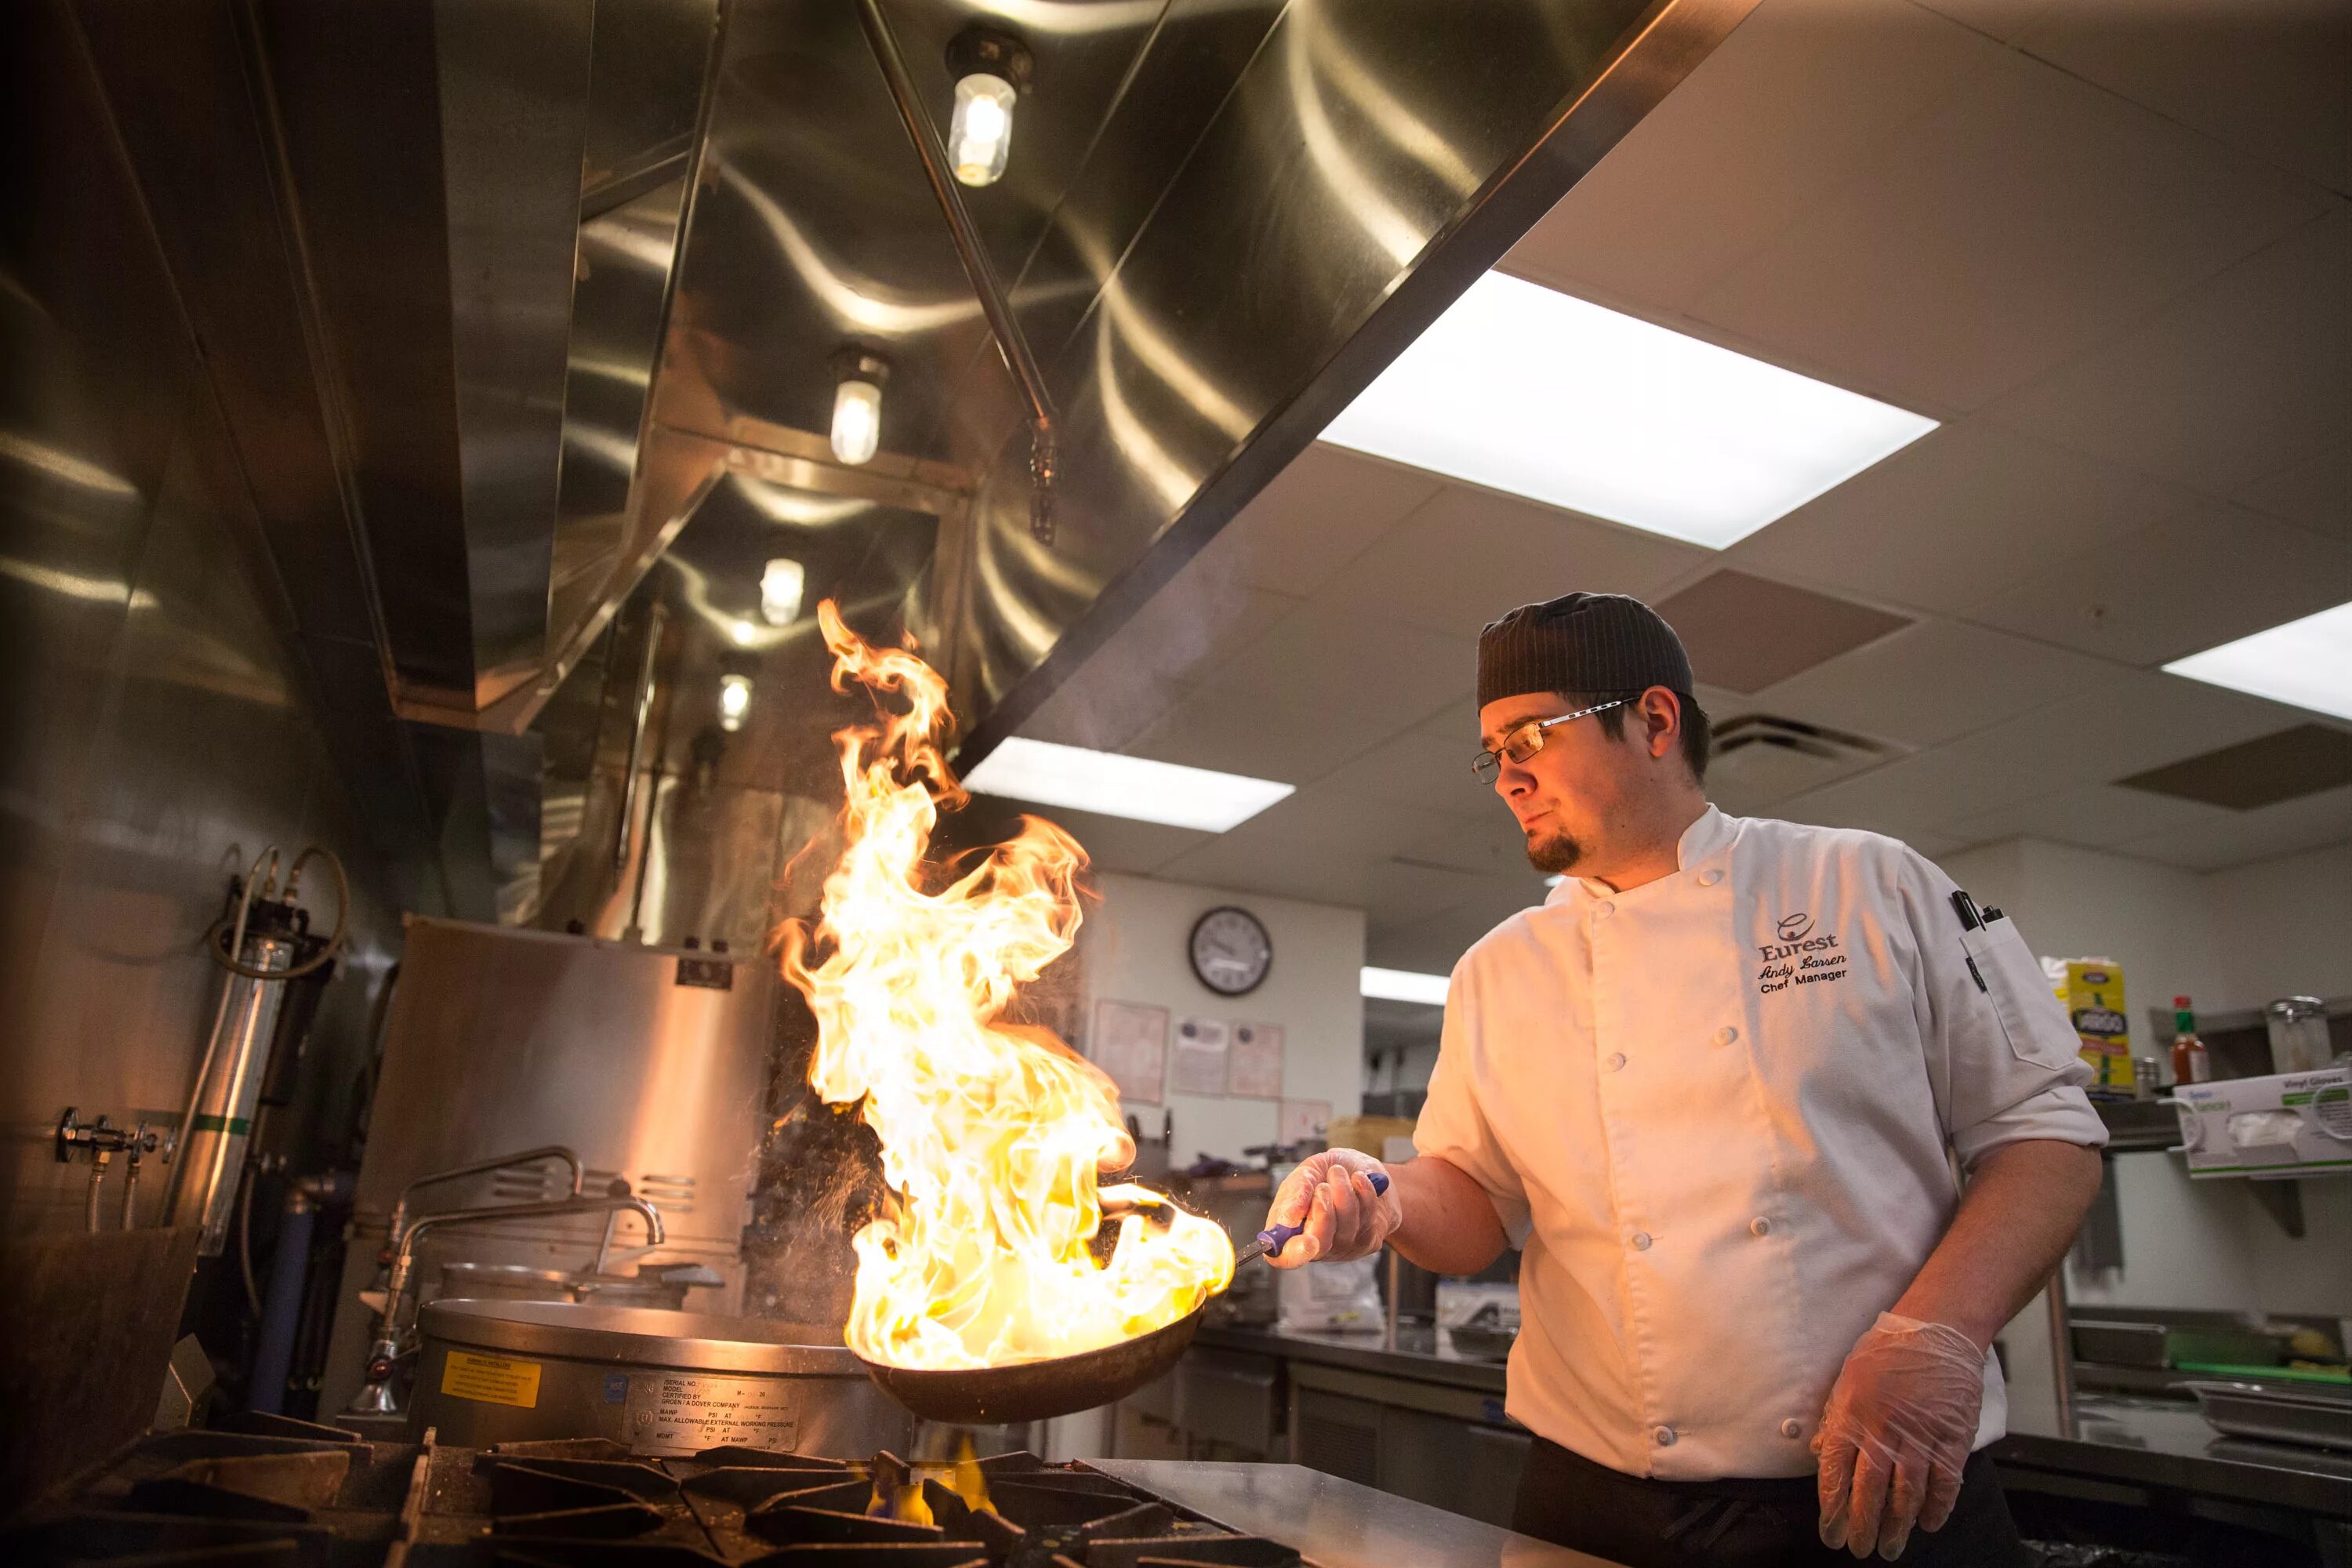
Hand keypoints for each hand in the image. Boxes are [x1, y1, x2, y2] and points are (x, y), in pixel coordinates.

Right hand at [1262, 1149, 1401, 1267]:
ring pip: (1346, 1226)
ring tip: (1338, 1171)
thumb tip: (1289, 1216)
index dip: (1296, 1253)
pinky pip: (1367, 1217)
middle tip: (1322, 1186)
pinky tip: (1359, 1178)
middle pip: (1320, 1244)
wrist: (1361, 1169)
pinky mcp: (1367, 1241)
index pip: (1286, 1257)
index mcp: (1289, 1232)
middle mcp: (1315, 1245)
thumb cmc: (1326, 1173)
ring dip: (1342, 1191)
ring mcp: (1343, 1246)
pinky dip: (1363, 1191)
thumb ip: (1295, 1191)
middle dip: (1323, 1213)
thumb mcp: (1306, 1171)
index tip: (1309, 1241)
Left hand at [1814, 1313, 1985, 1558]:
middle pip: (1869, 1491)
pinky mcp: (1951, 1437)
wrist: (1935, 1329)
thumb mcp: (1847, 1378)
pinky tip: (1927, 1524)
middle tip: (1858, 1549)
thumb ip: (1834, 1418)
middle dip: (1862, 1527)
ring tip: (1889, 1548)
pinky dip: (1936, 1508)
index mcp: (1851, 1414)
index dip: (1832, 1509)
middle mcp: (1883, 1429)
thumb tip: (1817, 1452)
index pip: (1836, 1473)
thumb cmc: (1886, 1350)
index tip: (1830, 1532)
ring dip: (1897, 1526)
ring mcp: (1919, 1435)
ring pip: (1906, 1494)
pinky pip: (1944, 1482)